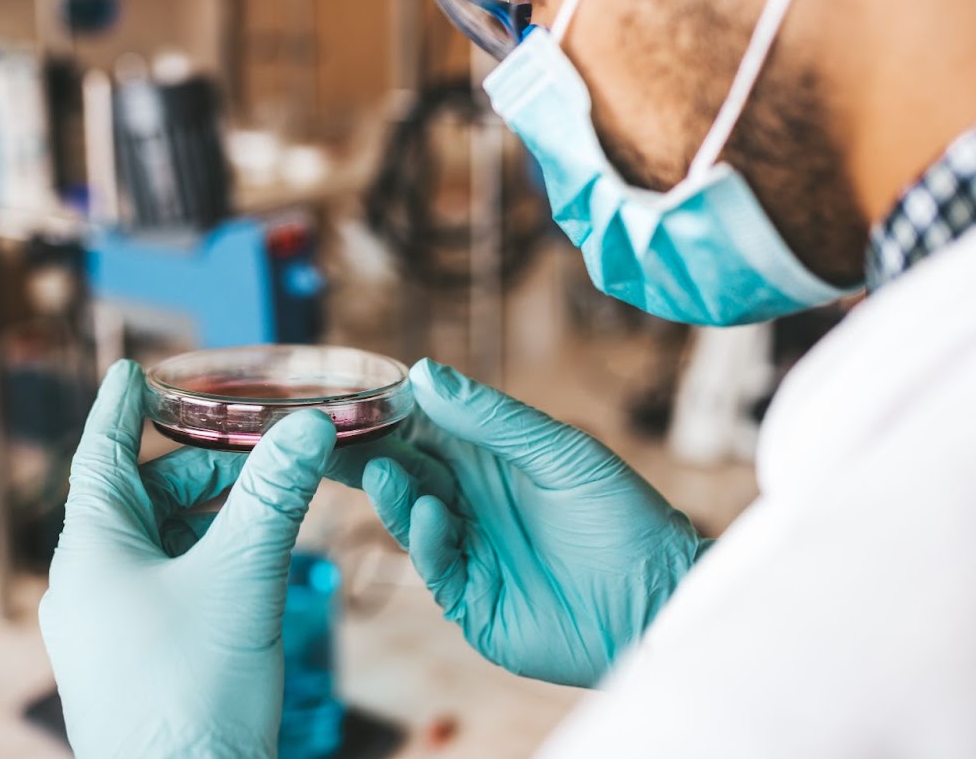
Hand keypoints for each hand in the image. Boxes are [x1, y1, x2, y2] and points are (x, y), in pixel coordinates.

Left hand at [39, 360, 337, 758]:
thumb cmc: (190, 695)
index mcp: (91, 552)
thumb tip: (308, 427)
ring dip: (211, 519)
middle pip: (142, 500)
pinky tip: (251, 568)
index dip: (122, 408)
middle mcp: (89, 585)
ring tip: (269, 508)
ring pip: (159, 547)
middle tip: (258, 449)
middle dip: (201, 471)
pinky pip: (167, 589)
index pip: (102, 454)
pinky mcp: (135, 665)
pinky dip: (208, 563)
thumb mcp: (241, 577)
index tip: (132, 373)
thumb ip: (274, 495)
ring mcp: (108, 630)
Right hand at [342, 359, 708, 687]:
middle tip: (316, 435)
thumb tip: (425, 374)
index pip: (423, 429)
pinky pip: (435, 566)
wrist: (659, 601)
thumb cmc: (624, 518)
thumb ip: (493, 419)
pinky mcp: (472, 601)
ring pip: (410, 518)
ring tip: (381, 470)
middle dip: (362, 454)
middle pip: (402, 472)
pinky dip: (425, 539)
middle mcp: (471, 503)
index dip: (385, 414)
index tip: (344, 396)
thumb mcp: (560, 453)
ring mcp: (469, 552)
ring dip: (391, 493)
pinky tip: (429, 515)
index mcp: (490, 460)